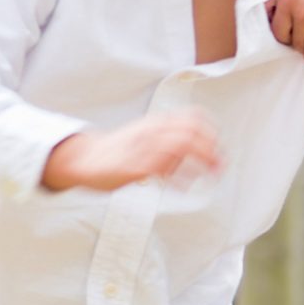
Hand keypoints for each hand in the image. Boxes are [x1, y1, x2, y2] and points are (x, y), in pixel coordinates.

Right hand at [43, 111, 221, 192]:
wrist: (84, 158)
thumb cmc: (118, 150)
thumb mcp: (146, 135)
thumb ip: (168, 137)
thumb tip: (196, 144)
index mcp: (156, 123)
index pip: (192, 117)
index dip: (211, 130)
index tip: (219, 146)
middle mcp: (152, 131)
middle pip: (191, 131)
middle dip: (211, 149)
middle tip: (219, 166)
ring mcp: (143, 147)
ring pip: (181, 145)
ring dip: (201, 162)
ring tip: (210, 175)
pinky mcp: (134, 166)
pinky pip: (162, 168)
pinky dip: (178, 178)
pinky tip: (184, 188)